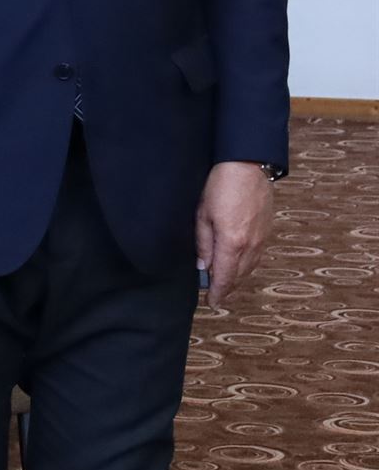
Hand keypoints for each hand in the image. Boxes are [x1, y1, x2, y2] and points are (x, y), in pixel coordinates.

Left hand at [197, 161, 273, 309]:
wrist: (248, 165)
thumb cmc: (220, 186)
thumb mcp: (202, 215)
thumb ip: (203, 243)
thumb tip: (203, 266)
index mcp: (232, 242)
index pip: (224, 276)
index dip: (218, 292)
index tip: (212, 303)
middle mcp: (251, 244)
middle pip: (239, 275)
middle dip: (228, 288)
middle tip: (217, 296)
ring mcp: (262, 237)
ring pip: (250, 267)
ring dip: (238, 278)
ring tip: (226, 284)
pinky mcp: (267, 230)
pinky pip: (258, 255)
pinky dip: (248, 265)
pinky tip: (240, 265)